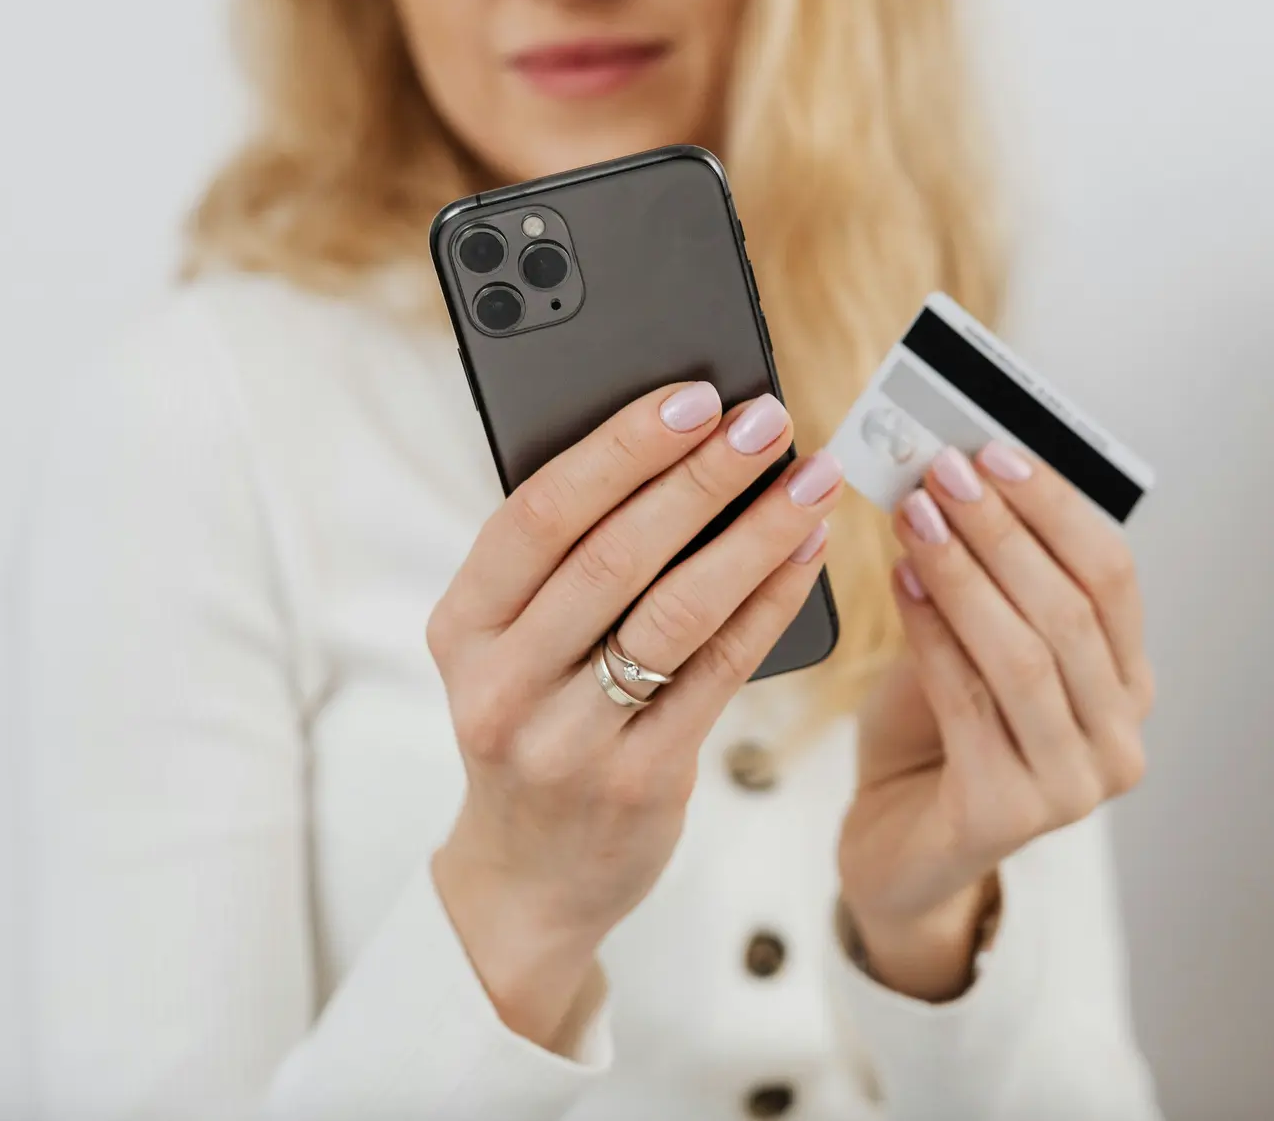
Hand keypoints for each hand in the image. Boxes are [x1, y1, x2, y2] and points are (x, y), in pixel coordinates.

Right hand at [426, 381, 842, 1051]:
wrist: (528, 880)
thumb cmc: (535, 725)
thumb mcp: (511, 646)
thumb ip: (563, 562)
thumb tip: (675, 441)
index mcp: (462, 626)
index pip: (537, 514)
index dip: (620, 447)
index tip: (694, 394)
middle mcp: (502, 683)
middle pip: (613, 556)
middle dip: (701, 477)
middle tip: (769, 419)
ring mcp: (568, 740)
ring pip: (675, 613)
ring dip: (754, 535)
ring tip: (811, 479)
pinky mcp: (639, 780)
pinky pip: (718, 672)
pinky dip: (770, 602)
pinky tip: (806, 553)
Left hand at [838, 443, 1152, 1000]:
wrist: (902, 846)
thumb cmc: (942, 734)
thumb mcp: (977, 644)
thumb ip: (987, 580)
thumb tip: (956, 478)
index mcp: (1128, 684)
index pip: (1112, 577)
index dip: (1056, 508)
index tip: (996, 451)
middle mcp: (1119, 739)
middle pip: (1070, 611)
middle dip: (1003, 531)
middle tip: (944, 472)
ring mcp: (1072, 785)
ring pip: (1024, 655)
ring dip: (965, 574)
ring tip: (915, 517)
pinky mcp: (1008, 815)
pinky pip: (968, 702)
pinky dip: (932, 633)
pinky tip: (900, 582)